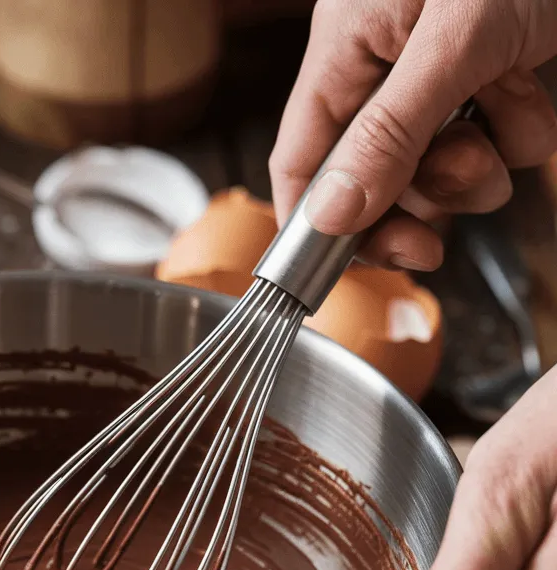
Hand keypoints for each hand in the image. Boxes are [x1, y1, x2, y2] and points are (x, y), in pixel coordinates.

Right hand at [269, 0, 556, 270]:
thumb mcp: (454, 41)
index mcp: (346, 47)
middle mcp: (384, 65)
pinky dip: (518, 131)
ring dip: (476, 169)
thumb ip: (388, 132)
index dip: (313, 221)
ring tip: (502, 121)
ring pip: (435, 168)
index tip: (343, 268)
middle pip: (369, 178)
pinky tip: (530, 90)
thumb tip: (330, 215)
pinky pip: (492, 138)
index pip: (299, 160)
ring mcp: (440, 73)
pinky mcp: (491, 74)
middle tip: (441, 221)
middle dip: (414, 200)